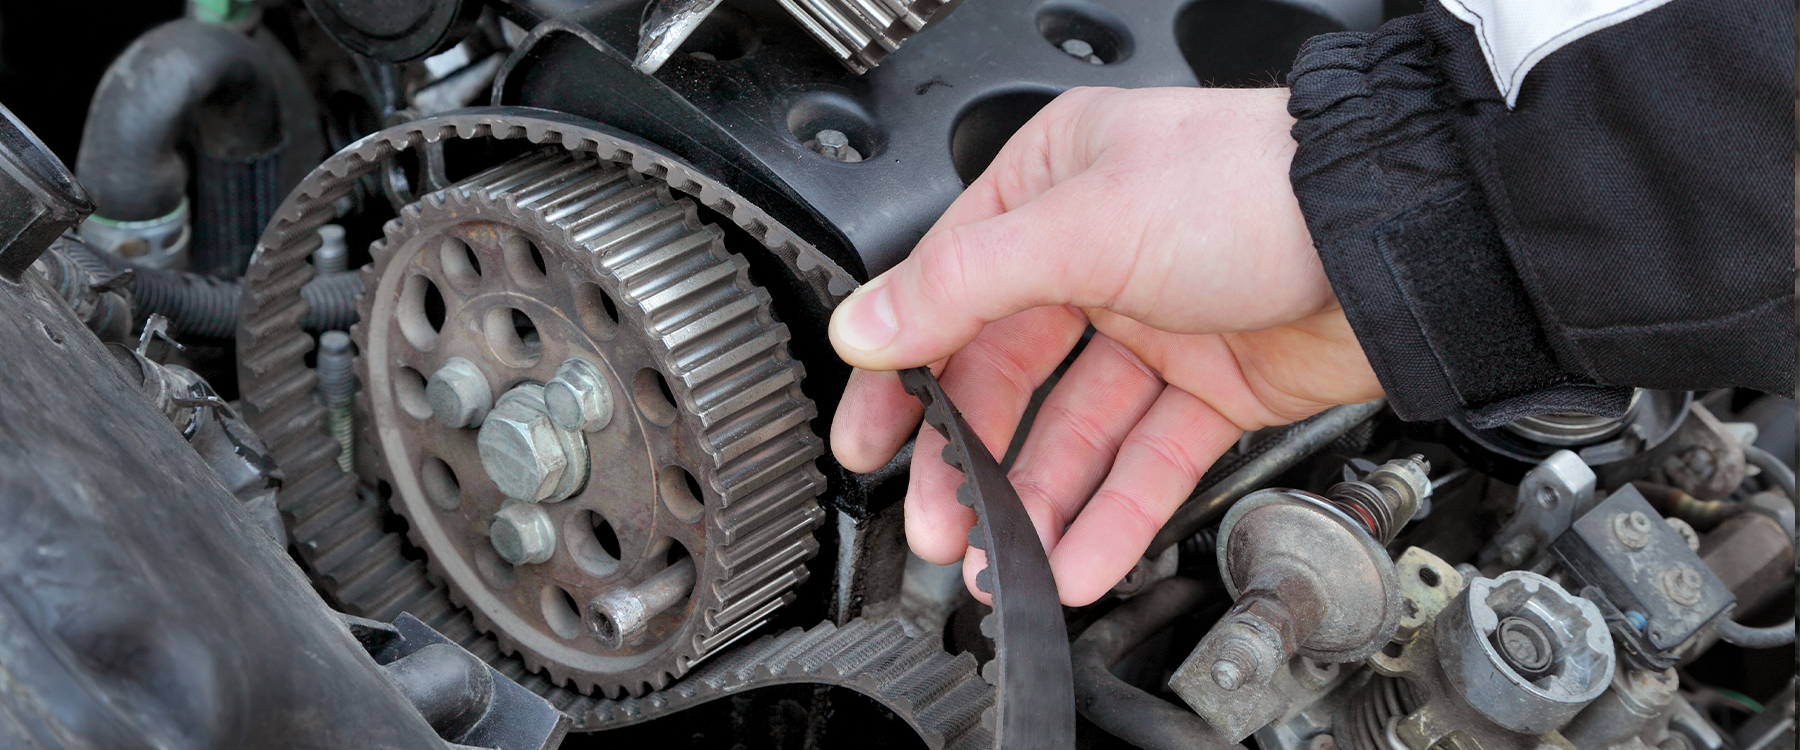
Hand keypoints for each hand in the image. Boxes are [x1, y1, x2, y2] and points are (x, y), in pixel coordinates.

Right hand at [827, 86, 1382, 605]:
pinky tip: (1080, 558)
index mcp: (1050, 187)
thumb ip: (962, 284)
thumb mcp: (1083, 222)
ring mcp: (1155, 324)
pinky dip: (1112, 514)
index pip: (947, 290)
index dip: (902, 372)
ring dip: (1038, 503)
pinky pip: (1144, 461)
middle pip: (1007, 376)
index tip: (868, 439)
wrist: (1395, 235)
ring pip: (1074, 432)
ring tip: (1008, 561)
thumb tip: (867, 324)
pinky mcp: (1211, 386)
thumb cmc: (1254, 185)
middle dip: (970, 459)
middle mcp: (1095, 253)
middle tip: (939, 525)